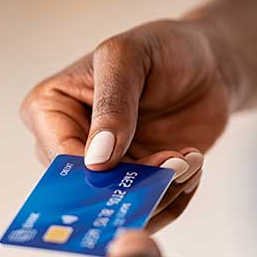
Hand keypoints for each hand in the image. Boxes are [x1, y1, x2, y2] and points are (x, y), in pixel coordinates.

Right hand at [21, 19, 233, 228]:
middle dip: (134, 186)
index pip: (60, 157)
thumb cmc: (162, 49)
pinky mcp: (136, 180)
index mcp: (52, 111)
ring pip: (121, 205)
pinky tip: (192, 166)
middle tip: (175, 165)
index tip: (138, 169)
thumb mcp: (128, 57)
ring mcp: (107, 168)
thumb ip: (111, 103)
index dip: (96, 173)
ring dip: (161, 192)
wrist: (204, 67)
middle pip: (89, 190)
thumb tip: (97, 159)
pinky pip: (148, 207)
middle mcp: (73, 145)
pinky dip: (174, 197)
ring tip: (189, 160)